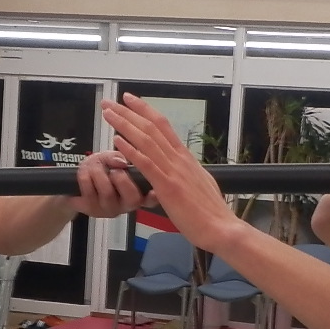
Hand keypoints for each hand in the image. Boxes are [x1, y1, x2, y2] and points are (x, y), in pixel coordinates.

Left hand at [69, 149, 147, 217]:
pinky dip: (85, 176)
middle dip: (121, 178)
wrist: (74, 181)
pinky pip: (89, 192)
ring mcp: (108, 209)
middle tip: (112, 170)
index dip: (154, 197)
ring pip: (108, 193)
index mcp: (136, 191)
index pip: (151, 199)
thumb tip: (121, 163)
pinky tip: (84, 173)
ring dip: (98, 173)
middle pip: (132, 198)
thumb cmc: (98, 170)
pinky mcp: (91, 210)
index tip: (155, 192)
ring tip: (93, 166)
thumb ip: (116, 157)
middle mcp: (125, 204)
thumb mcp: (109, 158)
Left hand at [100, 95, 248, 252]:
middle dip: (128, 112)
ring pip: (146, 140)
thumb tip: (182, 170)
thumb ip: (186, 174)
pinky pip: (146, 164)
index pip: (163, 126)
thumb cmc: (211, 213)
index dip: (145, 110)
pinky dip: (131, 150)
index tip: (130, 100)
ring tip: (108, 114)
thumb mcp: (199, 185)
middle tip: (110, 102)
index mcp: (185, 158)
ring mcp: (173, 171)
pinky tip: (117, 141)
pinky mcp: (168, 187)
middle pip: (151, 127)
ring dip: (125, 124)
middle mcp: (179, 159)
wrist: (221, 228)